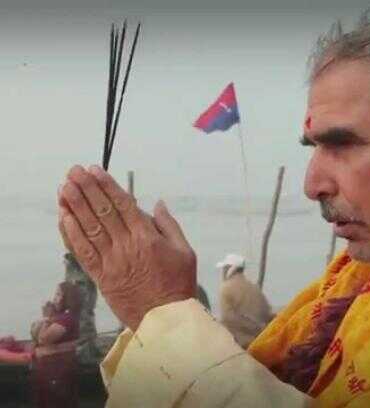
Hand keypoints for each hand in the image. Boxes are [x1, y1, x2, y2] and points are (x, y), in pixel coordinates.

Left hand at [58, 165, 196, 330]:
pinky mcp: (101, 277)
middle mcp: (126, 246)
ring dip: (74, 206)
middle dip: (87, 189)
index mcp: (147, 237)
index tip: (95, 170)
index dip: (107, 185)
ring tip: (64, 188)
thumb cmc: (178, 284)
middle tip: (74, 171)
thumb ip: (169, 225)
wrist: (165, 319)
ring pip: (89, 229)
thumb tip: (157, 203)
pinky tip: (64, 218)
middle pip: (102, 212)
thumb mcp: (185, 251)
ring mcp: (111, 262)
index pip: (123, 205)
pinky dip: (72, 235)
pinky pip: (83, 253)